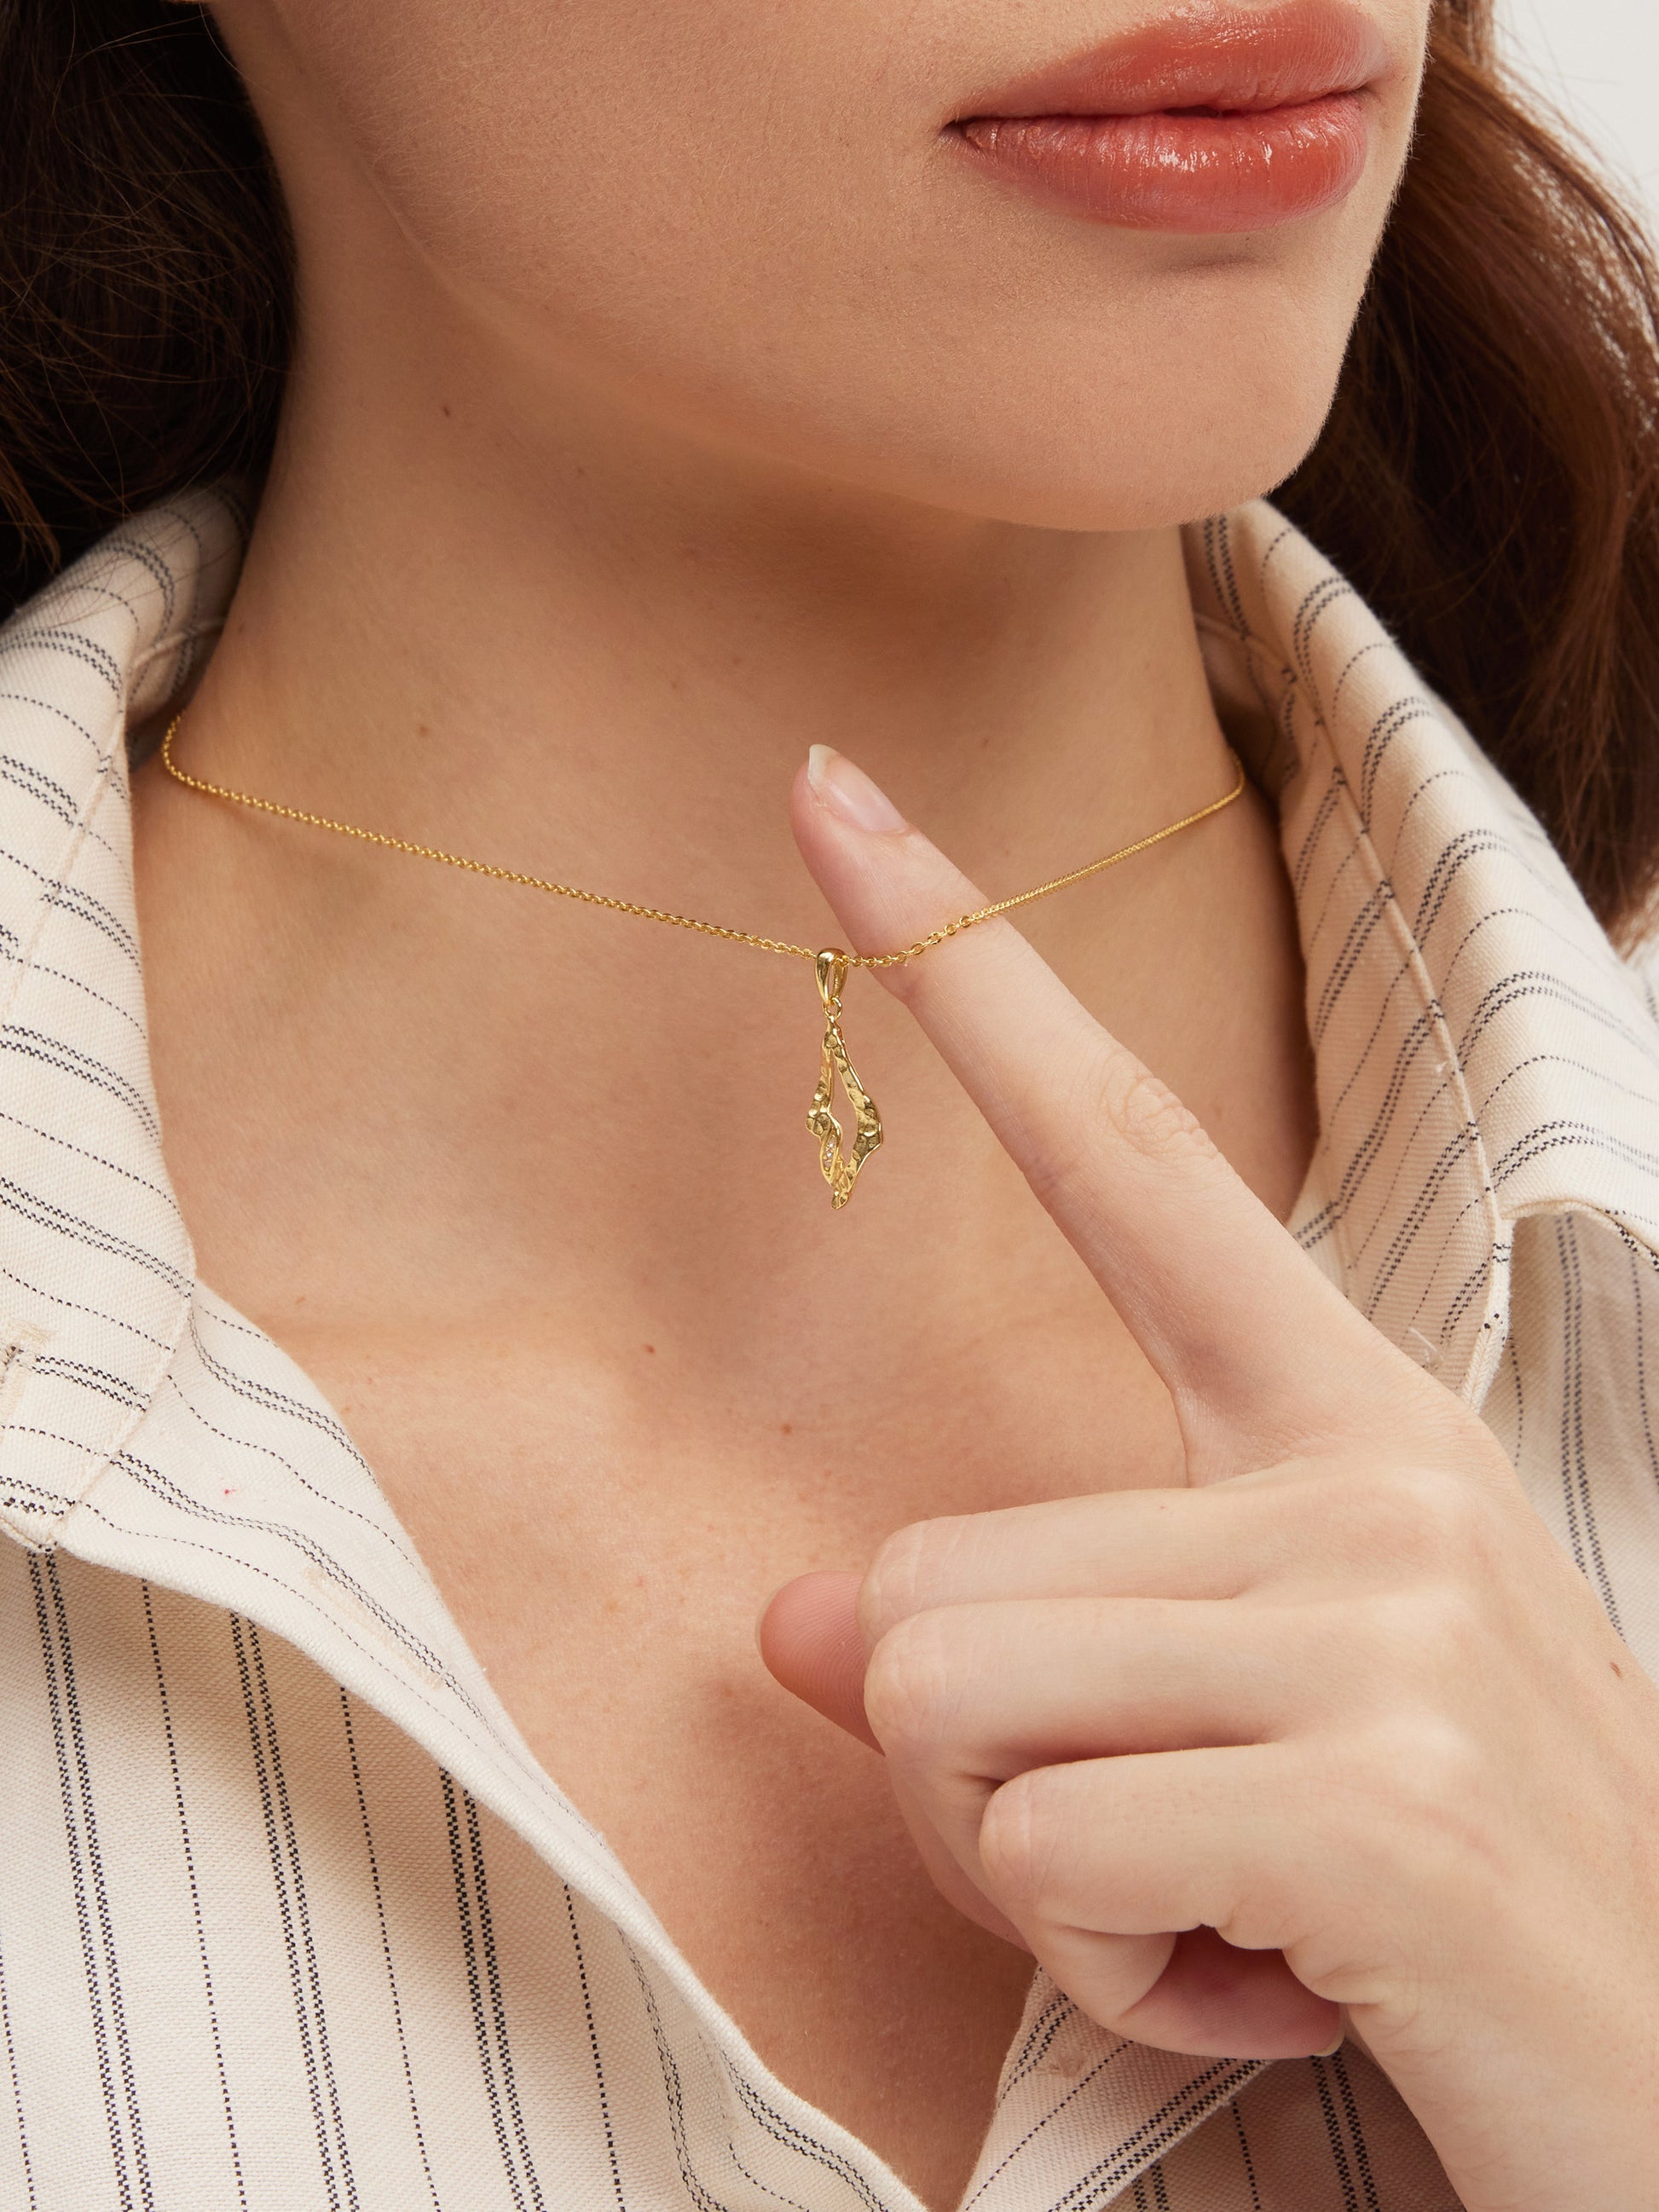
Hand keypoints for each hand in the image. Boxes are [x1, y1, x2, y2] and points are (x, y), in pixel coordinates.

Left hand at [761, 747, 1658, 2211]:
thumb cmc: (1442, 1874)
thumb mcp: (1233, 1715)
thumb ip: (1020, 1640)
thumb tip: (795, 1619)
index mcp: (1346, 1417)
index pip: (1125, 1145)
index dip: (963, 966)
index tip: (829, 798)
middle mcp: (1369, 1475)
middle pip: (921, 1572)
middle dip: (967, 1765)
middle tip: (1164, 1842)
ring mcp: (1382, 1624)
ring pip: (936, 1703)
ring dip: (1026, 1865)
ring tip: (1219, 1900)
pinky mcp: (1370, 1796)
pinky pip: (1040, 1853)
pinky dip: (1102, 1967)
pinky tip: (1269, 1980)